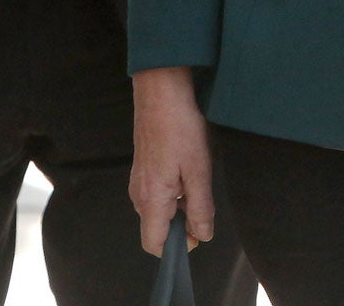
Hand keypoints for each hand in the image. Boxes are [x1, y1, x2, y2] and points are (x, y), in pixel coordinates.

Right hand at [129, 66, 213, 254]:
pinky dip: (173, 192)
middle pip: (157, 228)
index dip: (176, 248)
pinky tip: (188, 171)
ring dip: (179, 206)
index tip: (197, 236)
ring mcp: (138, 182)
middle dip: (182, 225)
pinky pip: (157, 193)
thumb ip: (200, 208)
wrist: (161, 95)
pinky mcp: (142, 170)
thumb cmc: (181, 130)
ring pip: (158, 210)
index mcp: (151, 200)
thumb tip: (203, 236)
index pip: (154, 244)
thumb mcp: (199, 171)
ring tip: (197, 180)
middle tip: (204, 203)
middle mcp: (138, 195)